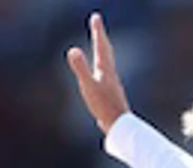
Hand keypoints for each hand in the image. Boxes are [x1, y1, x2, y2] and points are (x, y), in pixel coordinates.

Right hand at [64, 13, 129, 133]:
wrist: (119, 125)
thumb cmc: (103, 106)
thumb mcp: (88, 86)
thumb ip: (80, 68)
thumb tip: (73, 50)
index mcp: (105, 69)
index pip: (101, 46)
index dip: (98, 31)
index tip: (96, 17)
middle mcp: (110, 73)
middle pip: (106, 50)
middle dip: (100, 36)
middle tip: (97, 23)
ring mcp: (111, 83)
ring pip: (108, 62)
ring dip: (103, 50)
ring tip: (101, 44)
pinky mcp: (110, 93)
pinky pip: (106, 73)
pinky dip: (103, 65)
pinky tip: (102, 72)